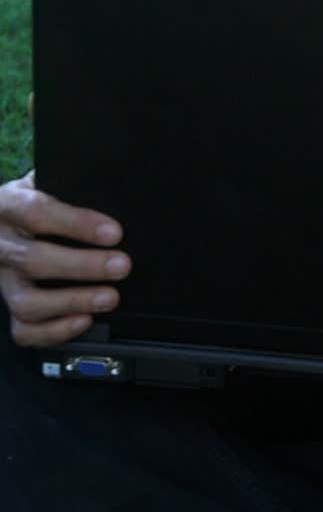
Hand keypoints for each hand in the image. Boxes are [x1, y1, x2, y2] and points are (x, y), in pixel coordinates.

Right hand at [0, 172, 130, 346]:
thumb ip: (70, 185)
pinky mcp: (8, 307)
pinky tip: (84, 319)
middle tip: (121, 266)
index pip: (36, 213)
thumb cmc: (37, 201)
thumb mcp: (47, 180)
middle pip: (33, 260)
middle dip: (82, 266)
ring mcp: (2, 280)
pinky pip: (23, 330)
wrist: (4, 221)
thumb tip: (112, 189)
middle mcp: (0, 245)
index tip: (114, 232)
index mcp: (8, 205)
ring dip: (72, 302)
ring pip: (26, 302)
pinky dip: (55, 330)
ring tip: (110, 297)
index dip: (76, 224)